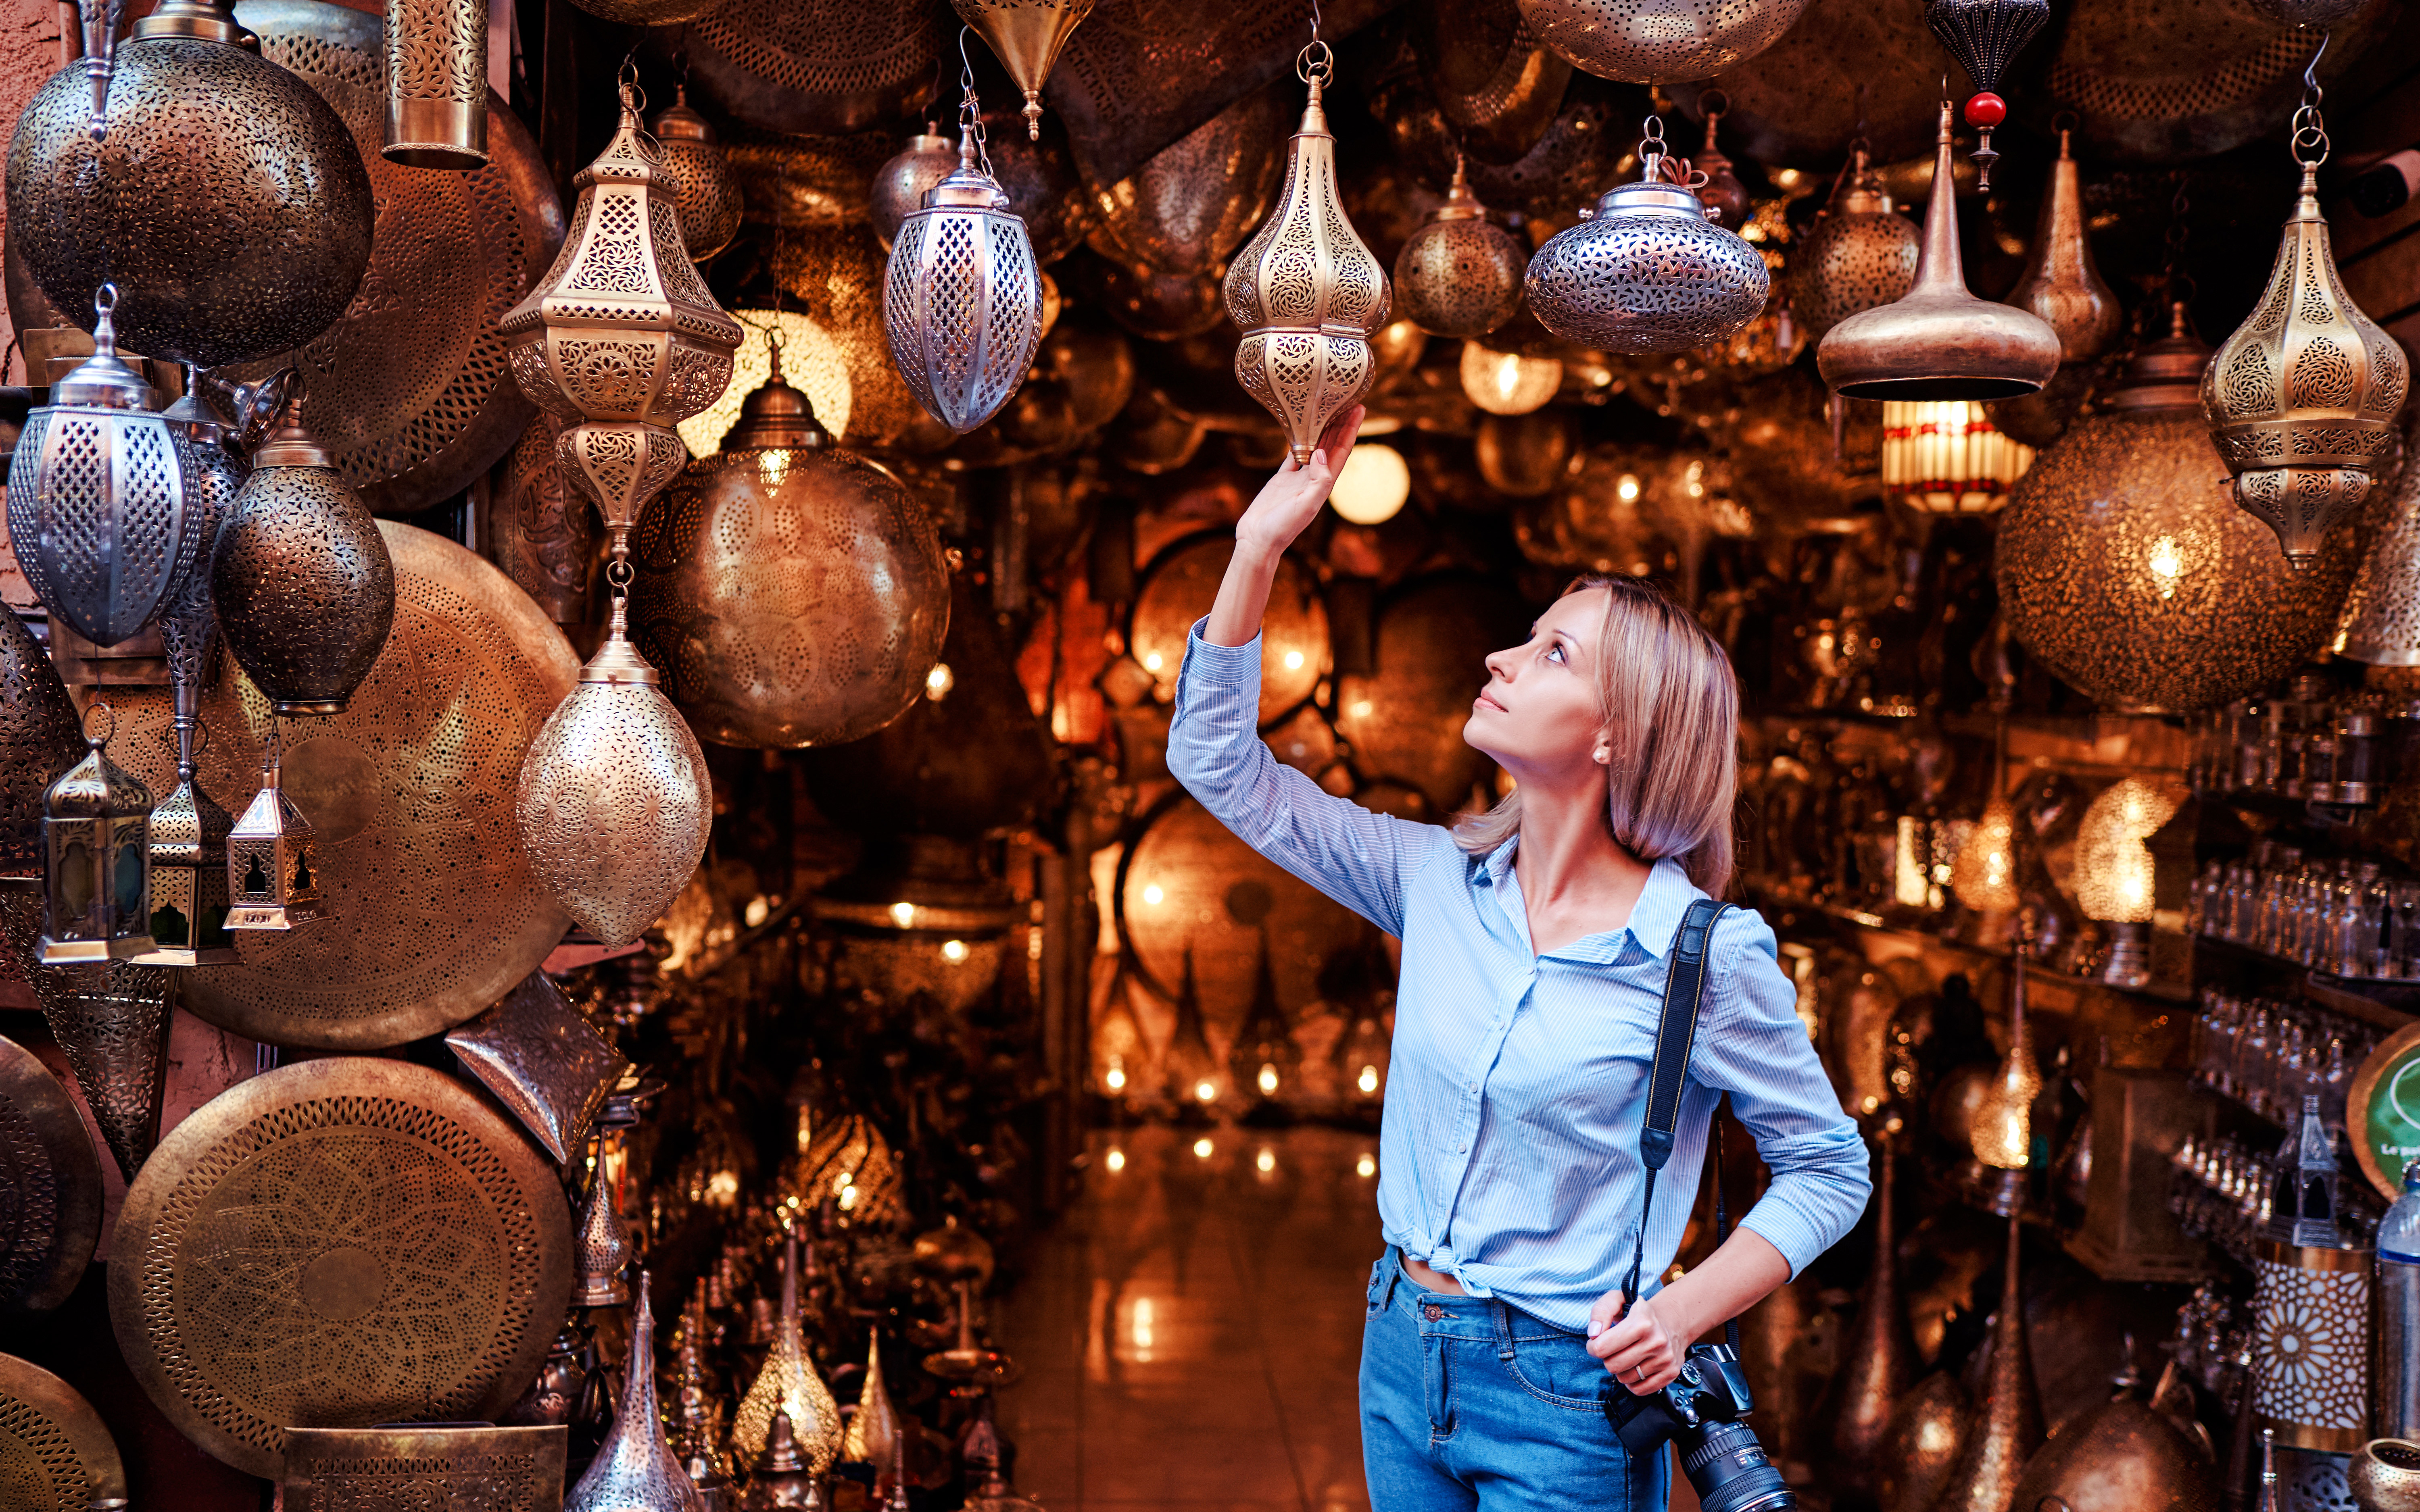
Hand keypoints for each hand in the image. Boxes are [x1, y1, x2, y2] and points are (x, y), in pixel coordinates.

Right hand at [1234, 406, 1365, 561]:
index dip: (1351, 430)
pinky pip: (1293, 455)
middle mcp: (1315, 479)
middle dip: (1341, 424)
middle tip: (1348, 401)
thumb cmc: (1282, 528)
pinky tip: (1300, 429)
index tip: (1358, 409)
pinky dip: (1297, 441)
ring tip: (1328, 409)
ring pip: (1314, 447)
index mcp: (1324, 484)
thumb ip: (1318, 481)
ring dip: (1322, 429)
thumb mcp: (1306, 505)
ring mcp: (1299, 478)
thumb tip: (1321, 453)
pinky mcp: (1282, 479)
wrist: (1258, 540)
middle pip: (1332, 446)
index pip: (1342, 451)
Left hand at [1587, 1289, 1686, 1394]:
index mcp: (1642, 1322)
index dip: (1593, 1346)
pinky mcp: (1671, 1373)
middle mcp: (1657, 1341)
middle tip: (1612, 1349)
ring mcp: (1665, 1359)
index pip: (1602, 1348)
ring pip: (1625, 1379)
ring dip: (1621, 1370)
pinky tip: (1636, 1367)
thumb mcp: (1617, 1300)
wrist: (1672, 1321)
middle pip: (1612, 1366)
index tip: (1597, 1342)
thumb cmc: (1640, 1313)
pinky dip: (1633, 1382)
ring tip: (1626, 1355)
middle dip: (1607, 1358)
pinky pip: (1640, 1390)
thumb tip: (1594, 1333)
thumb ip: (1600, 1311)